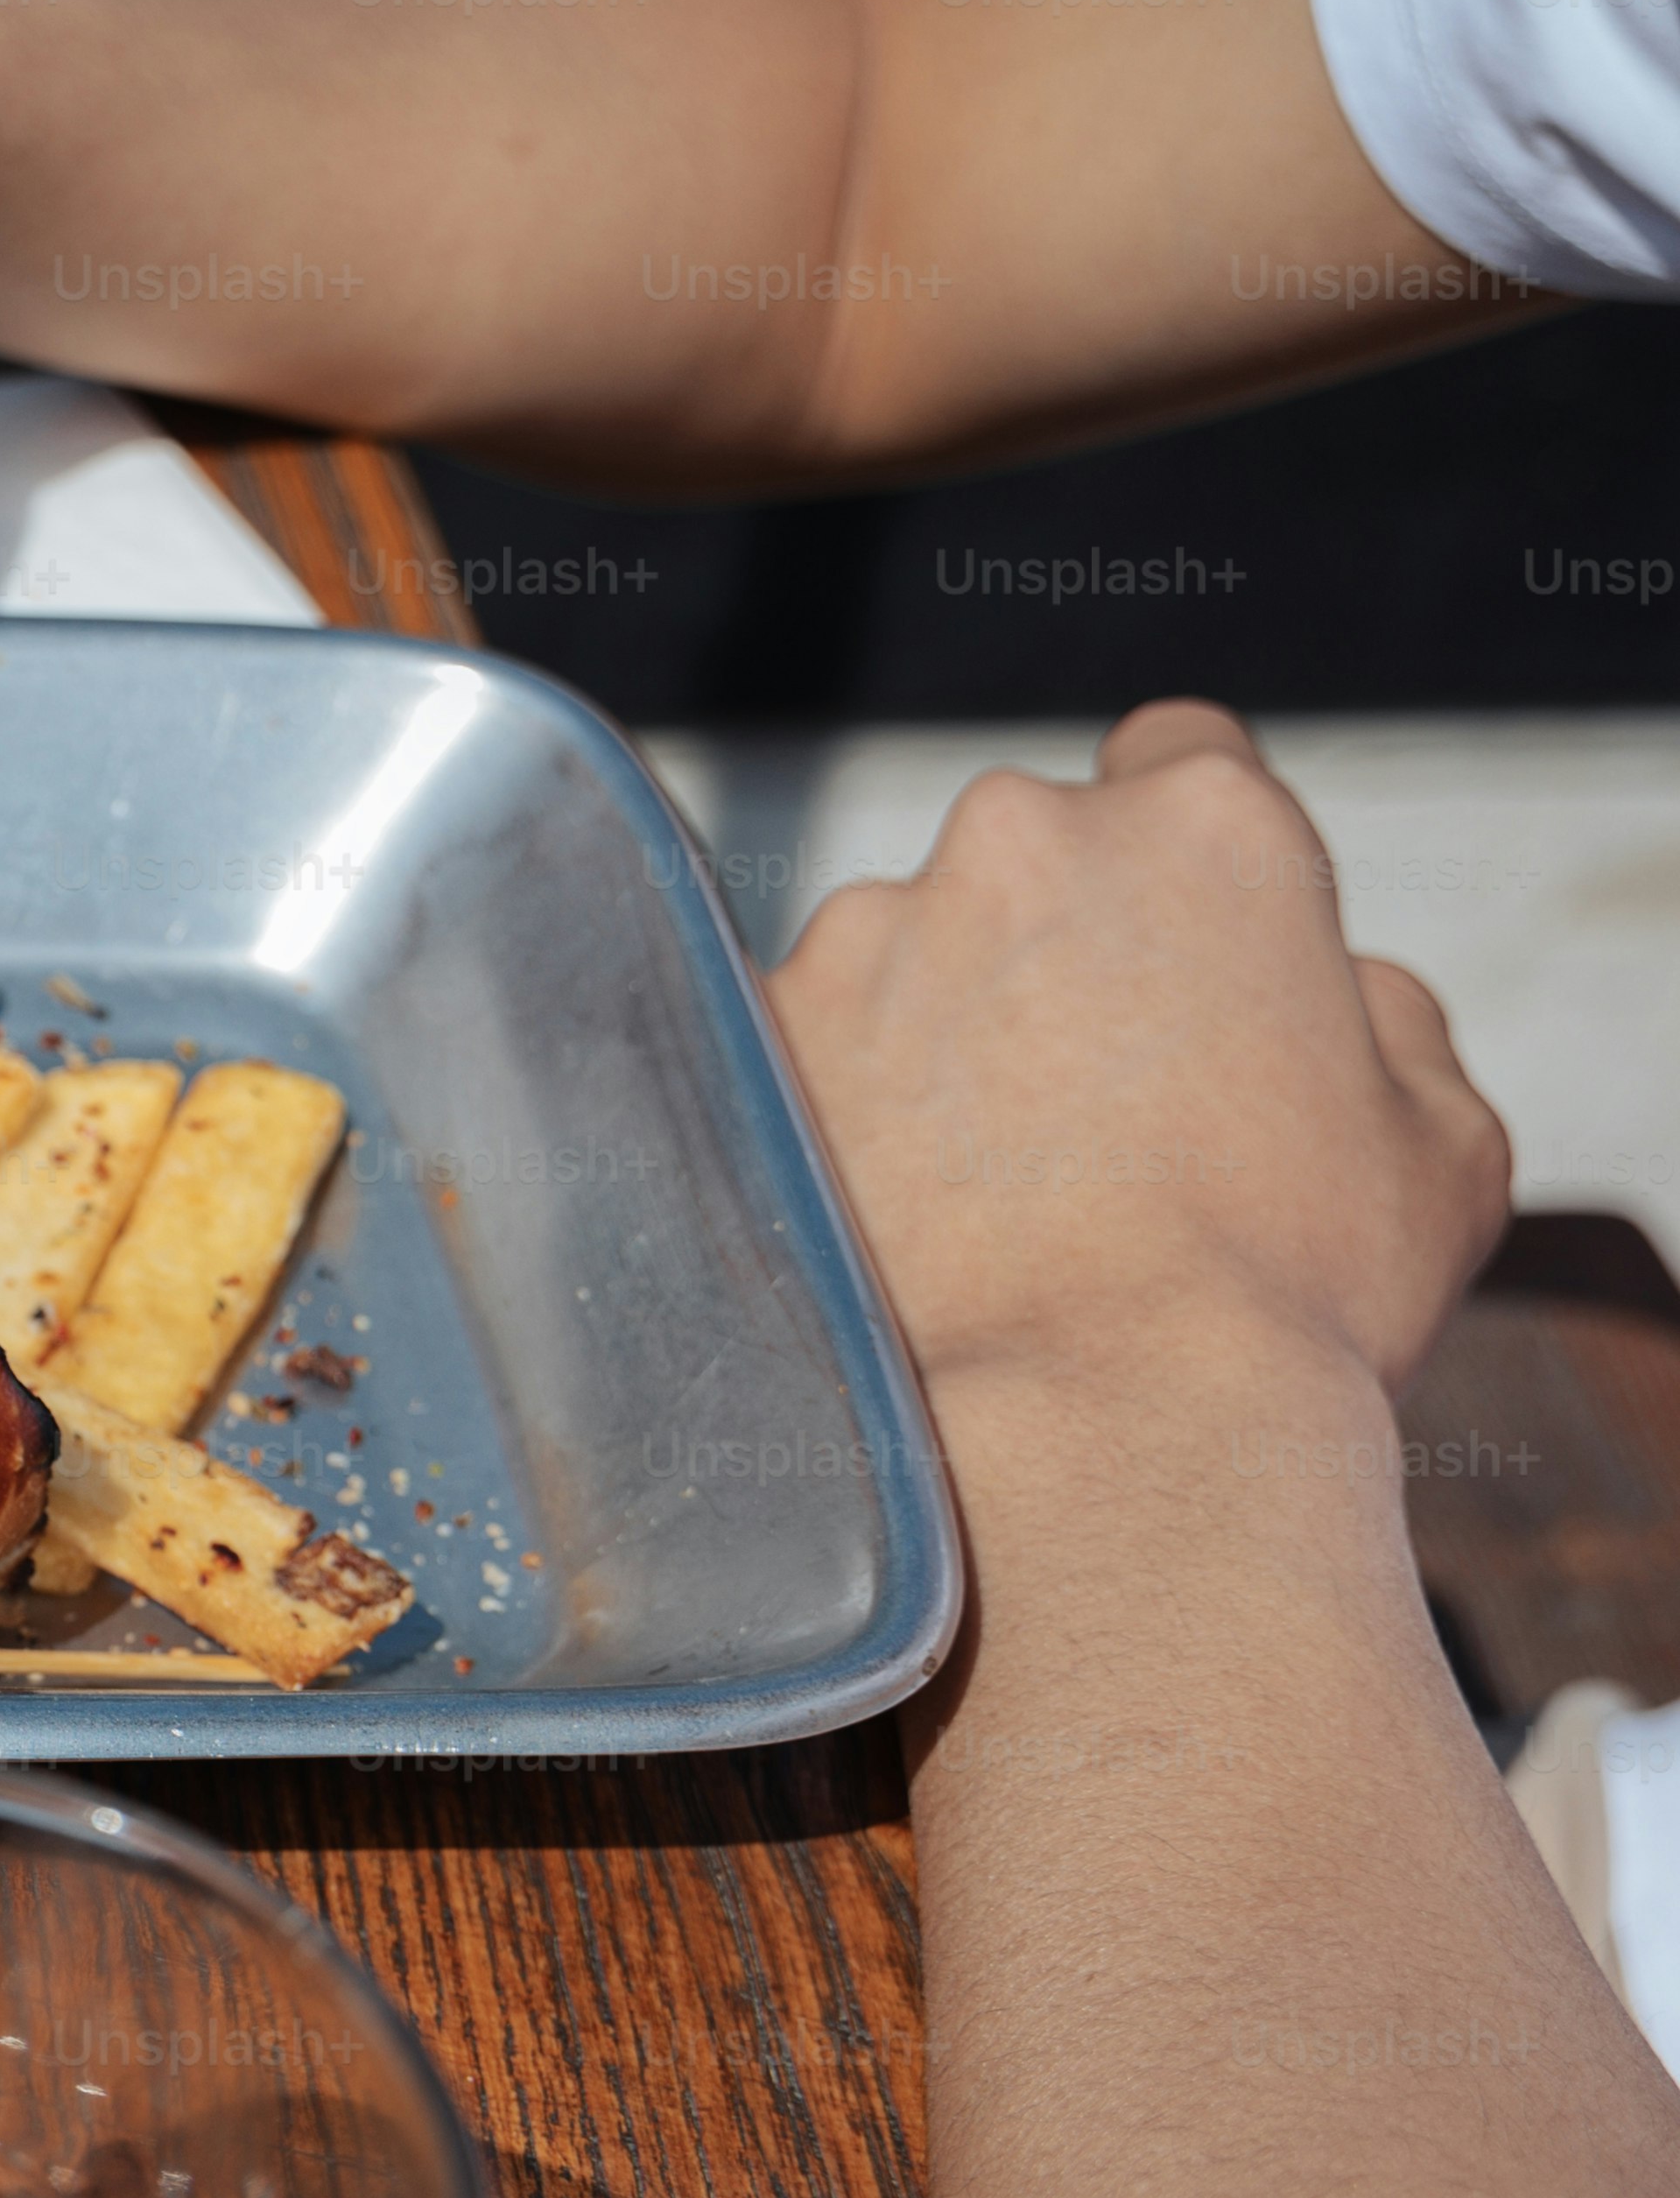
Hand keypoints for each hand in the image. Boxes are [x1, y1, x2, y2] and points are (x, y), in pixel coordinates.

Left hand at [766, 702, 1506, 1413]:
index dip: (1182, 862)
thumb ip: (1380, 1013)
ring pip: (901, 954)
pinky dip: (833, 1111)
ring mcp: (869, 930)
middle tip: (1084, 1110)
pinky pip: (799, 1051)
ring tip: (981, 1195)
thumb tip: (1326, 984)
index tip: (1168, 946)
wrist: (1097, 1436)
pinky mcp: (757, 1035)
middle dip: (1052, 952)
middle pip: (1031, 863)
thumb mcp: (1439, 1142)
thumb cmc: (1293, 1303)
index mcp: (1204, 826)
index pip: (1180, 762)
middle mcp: (1019, 838)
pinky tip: (888, 1217)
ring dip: (931, 1035)